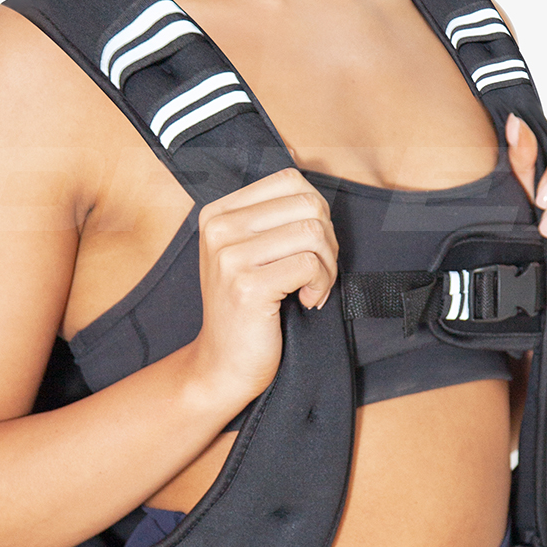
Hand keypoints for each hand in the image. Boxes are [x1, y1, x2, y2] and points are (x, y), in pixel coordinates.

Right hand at [187, 168, 339, 407]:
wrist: (223, 365)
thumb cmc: (249, 309)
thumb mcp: (252, 252)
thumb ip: (275, 217)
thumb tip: (313, 181)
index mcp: (218, 212)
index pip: (291, 180)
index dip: (316, 212)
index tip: (309, 247)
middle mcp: (218, 228)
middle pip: (308, 203)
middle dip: (328, 239)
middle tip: (317, 271)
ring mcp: (229, 257)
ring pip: (313, 232)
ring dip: (327, 265)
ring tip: (312, 287)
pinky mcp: (246, 286)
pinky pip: (310, 264)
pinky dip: (321, 284)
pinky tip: (306, 301)